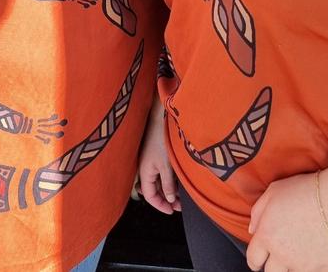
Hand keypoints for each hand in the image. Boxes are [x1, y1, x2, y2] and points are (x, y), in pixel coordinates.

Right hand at [137, 99, 180, 214]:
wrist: (159, 117)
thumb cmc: (160, 139)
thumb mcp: (166, 165)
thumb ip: (167, 184)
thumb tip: (169, 199)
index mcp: (144, 173)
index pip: (150, 196)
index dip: (160, 205)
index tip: (172, 211)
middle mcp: (145, 169)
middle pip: (155, 189)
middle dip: (167, 198)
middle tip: (180, 205)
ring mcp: (150, 161)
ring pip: (159, 181)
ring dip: (169, 188)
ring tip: (182, 194)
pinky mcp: (156, 154)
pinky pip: (161, 172)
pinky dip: (169, 178)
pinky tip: (179, 180)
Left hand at [246, 174, 327, 271]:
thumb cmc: (304, 191)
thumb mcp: (273, 191)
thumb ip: (258, 211)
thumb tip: (252, 229)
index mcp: (267, 236)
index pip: (253, 258)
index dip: (255, 259)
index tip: (259, 259)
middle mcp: (281, 254)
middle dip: (273, 265)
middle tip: (280, 256)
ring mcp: (301, 264)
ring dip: (292, 267)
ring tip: (298, 254)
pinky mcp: (321, 268)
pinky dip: (313, 268)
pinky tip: (315, 257)